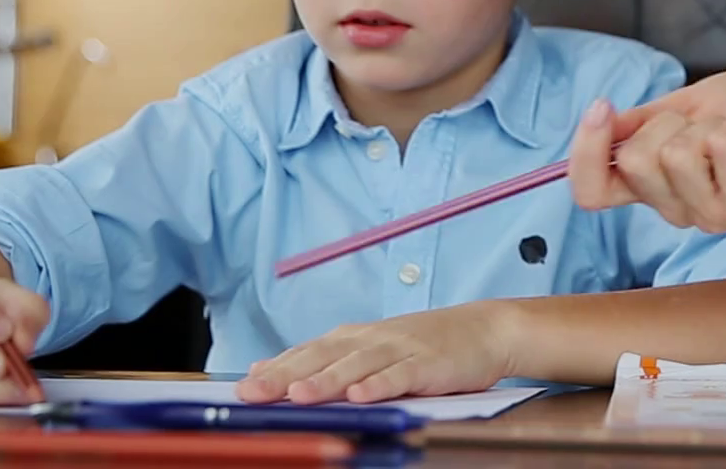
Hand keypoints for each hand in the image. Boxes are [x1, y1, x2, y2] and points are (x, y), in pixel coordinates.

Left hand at [236, 302, 514, 403]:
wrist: (484, 329)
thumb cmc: (424, 344)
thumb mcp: (370, 347)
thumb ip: (323, 358)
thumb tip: (267, 367)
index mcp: (354, 337)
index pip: (306, 353)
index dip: (274, 371)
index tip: (241, 390)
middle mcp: (371, 340)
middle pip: (323, 357)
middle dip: (286, 376)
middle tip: (254, 393)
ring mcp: (400, 349)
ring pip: (357, 366)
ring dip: (327, 380)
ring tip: (299, 395)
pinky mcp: (429, 364)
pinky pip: (401, 375)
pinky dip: (381, 384)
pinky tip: (362, 395)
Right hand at [569, 68, 725, 232]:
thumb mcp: (686, 105)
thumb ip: (640, 121)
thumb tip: (597, 119)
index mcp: (656, 185)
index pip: (592, 192)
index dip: (585, 152)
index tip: (602, 108)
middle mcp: (677, 209)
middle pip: (633, 159)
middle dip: (671, 119)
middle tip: (710, 122)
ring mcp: (710, 216)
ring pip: (675, 153)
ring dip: (713, 120)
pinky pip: (719, 148)